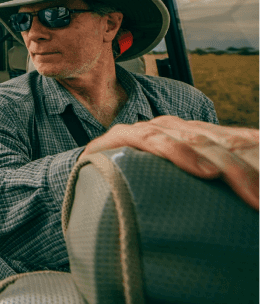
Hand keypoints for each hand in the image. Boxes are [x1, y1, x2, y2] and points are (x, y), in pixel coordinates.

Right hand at [79, 115, 258, 210]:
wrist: (85, 176)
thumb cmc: (138, 186)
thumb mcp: (182, 186)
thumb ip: (211, 184)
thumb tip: (250, 200)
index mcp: (200, 136)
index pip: (240, 140)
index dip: (257, 161)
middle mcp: (180, 128)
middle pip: (225, 143)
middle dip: (247, 170)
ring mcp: (153, 130)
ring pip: (197, 140)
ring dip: (226, 166)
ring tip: (248, 190)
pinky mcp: (124, 136)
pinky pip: (155, 140)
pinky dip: (180, 154)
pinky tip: (204, 171)